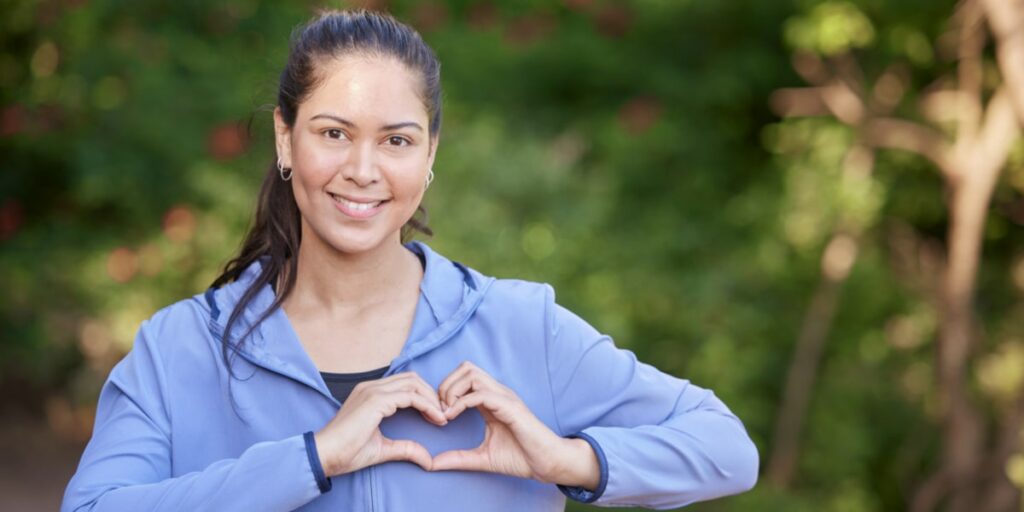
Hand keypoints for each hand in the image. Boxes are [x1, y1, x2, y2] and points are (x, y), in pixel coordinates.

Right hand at [314, 372, 447, 475]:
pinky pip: (410, 396)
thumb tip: (428, 460)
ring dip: (432, 398)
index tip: (437, 416)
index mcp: (371, 393)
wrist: (325, 454)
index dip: (425, 397)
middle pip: (412, 379)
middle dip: (432, 394)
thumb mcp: (383, 449)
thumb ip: (406, 449)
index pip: (405, 384)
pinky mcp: (376, 400)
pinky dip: (427, 405)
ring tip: (442, 416)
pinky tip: (435, 418)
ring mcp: (373, 390)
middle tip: (443, 414)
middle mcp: (372, 387)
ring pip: (413, 383)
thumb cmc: (347, 452)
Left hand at [431, 361, 600, 489]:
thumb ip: (458, 458)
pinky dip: (461, 402)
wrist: (547, 465)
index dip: (444, 391)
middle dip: (446, 385)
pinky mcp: (510, 407)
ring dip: (452, 390)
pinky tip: (451, 417)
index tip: (435, 415)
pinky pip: (480, 394)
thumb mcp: (481, 458)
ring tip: (446, 413)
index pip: (464, 378)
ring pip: (471, 374)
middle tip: (439, 410)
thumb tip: (431, 464)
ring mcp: (504, 397)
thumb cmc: (521, 458)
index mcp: (491, 400)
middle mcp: (497, 393)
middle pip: (466, 368)